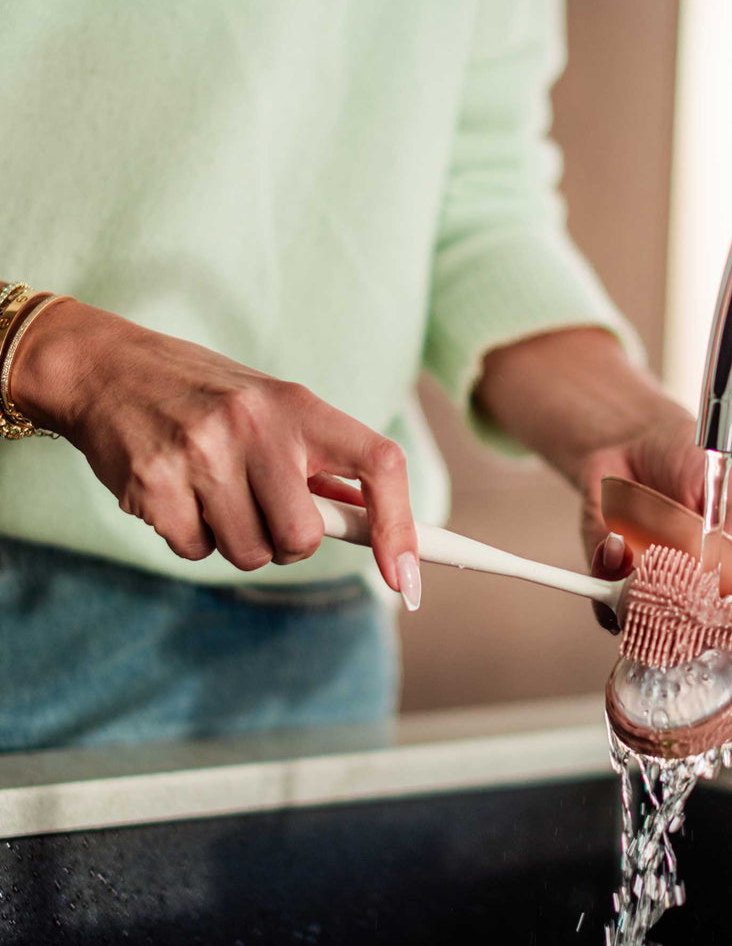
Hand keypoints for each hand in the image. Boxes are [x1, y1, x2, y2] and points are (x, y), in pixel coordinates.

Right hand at [11, 299, 421, 604]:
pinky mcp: (154, 483)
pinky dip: (190, 537)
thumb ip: (322, 466)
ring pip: (250, 553)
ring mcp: (203, 453)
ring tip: (212, 490)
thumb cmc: (210, 401)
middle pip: (302, 537)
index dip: (400, 526)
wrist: (110, 369)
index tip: (407, 575)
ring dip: (235, 539)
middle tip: (260, 506)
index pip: (379, 465)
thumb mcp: (275, 411)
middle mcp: (257, 425)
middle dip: (286, 541)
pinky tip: (177, 493)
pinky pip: (195, 552)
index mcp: (300, 406)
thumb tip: (376, 530)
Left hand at [578, 414, 731, 657]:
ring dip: (642, 602)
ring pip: (656, 636)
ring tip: (634, 552)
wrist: (632, 444)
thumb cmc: (689, 461)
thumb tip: (727, 569)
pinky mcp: (620, 591)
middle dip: (693, 626)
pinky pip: (609, 610)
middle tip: (676, 588)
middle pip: (715, 645)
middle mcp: (710, 596)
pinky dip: (609, 578)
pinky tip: (612, 542)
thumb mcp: (720, 480)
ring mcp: (664, 599)